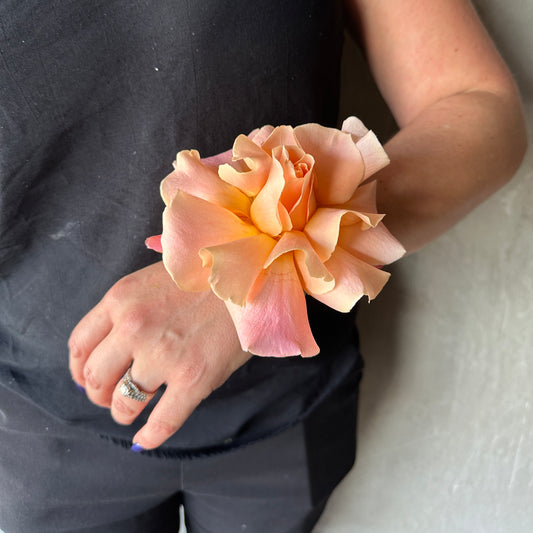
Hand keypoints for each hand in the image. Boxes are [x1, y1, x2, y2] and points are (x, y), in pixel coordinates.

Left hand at [69, 262, 251, 448]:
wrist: (252, 278)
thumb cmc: (208, 275)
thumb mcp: (157, 275)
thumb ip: (131, 303)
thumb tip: (114, 337)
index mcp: (121, 299)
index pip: (80, 344)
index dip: (80, 368)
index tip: (87, 377)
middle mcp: (134, 328)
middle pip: (96, 377)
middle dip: (99, 394)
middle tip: (109, 398)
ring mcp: (163, 355)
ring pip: (125, 403)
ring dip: (123, 414)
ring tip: (130, 413)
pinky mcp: (193, 379)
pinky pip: (162, 422)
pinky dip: (149, 437)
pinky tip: (145, 439)